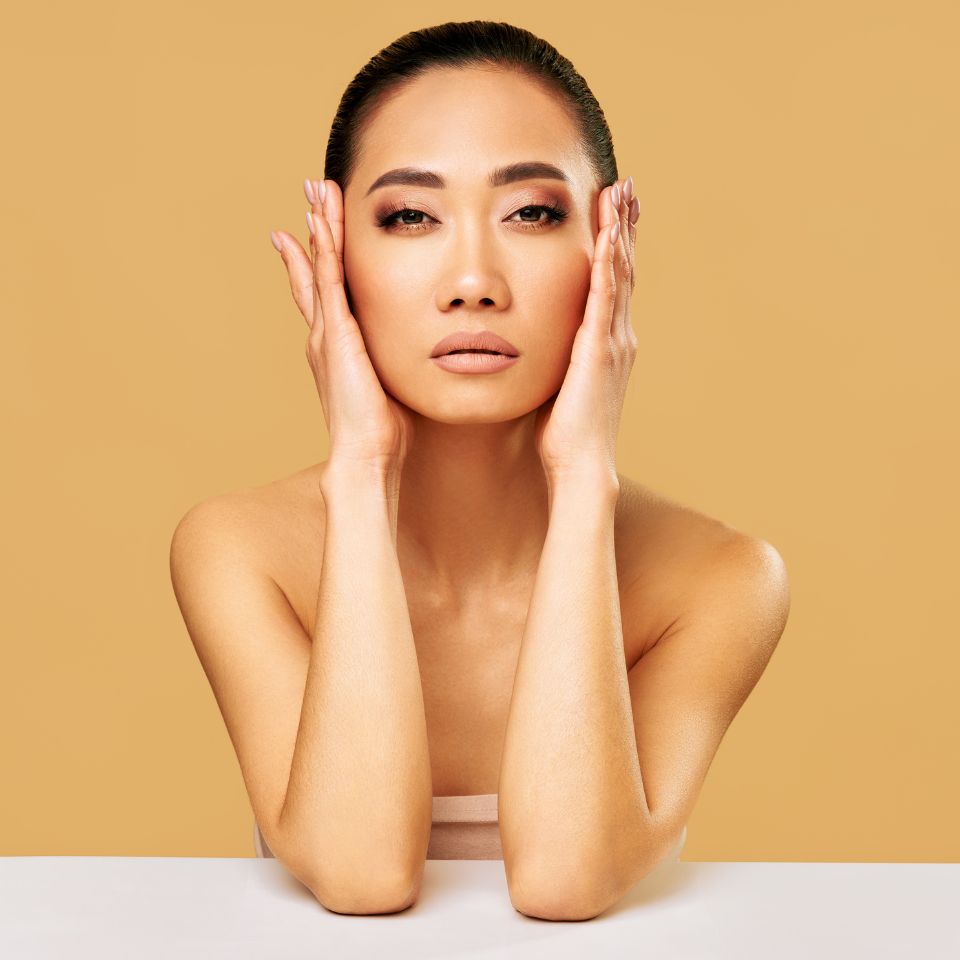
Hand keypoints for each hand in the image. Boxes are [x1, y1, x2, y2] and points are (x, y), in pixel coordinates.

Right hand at [270, 179, 414, 476]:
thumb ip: (393, 366)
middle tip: (309, 194)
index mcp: (338, 346)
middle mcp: (326, 334)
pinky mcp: (337, 334)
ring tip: (314, 191)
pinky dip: (324, 250)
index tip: (316, 228)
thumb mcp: (388, 386)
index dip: (320, 259)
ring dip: (319, 227)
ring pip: (321, 267)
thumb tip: (417, 356)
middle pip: (315, 270)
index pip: (326, 292)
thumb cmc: (382, 432)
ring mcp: (328, 332)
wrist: (365, 455)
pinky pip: (329, 281)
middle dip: (314, 231)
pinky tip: (322, 222)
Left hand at [533, 176, 638, 483]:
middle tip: (626, 186)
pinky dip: (610, 261)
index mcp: (606, 342)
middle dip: (624, 225)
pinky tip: (609, 232)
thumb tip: (532, 341)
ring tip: (622, 191)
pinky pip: (606, 296)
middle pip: (623, 268)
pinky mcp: (601, 349)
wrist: (581, 464)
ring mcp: (613, 340)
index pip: (612, 283)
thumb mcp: (558, 383)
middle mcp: (617, 335)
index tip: (612, 210)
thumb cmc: (564, 432)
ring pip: (620, 273)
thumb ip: (555, 358)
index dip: (615, 245)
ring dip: (621, 230)